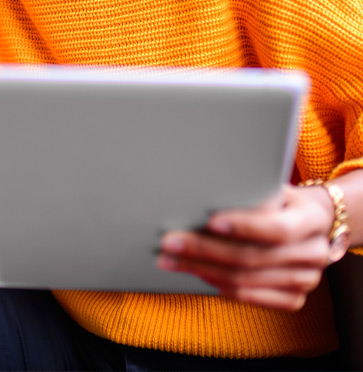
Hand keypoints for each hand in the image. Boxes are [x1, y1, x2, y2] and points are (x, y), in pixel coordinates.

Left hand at [157, 184, 334, 310]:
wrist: (313, 221)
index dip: (244, 226)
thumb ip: (249, 191)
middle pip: (252, 257)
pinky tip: (194, 272)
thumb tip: (201, 191)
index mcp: (313, 218)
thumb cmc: (280, 196)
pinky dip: (218, 284)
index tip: (210, 221)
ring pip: (245, 280)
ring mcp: (306, 280)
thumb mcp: (272, 186)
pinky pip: (249, 296)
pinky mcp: (293, 298)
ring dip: (200, 269)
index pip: (278, 228)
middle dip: (204, 250)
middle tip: (169, 242)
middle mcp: (314, 253)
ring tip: (169, 259)